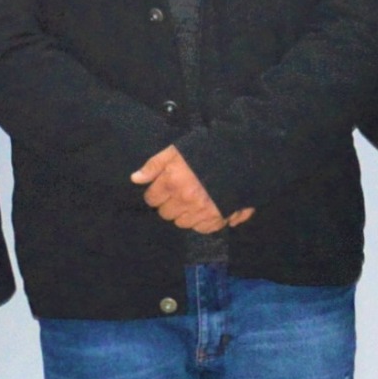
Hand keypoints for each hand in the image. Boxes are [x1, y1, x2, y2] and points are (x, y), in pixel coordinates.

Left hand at [131, 145, 246, 235]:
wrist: (243, 156)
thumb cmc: (207, 150)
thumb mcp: (177, 149)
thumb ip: (154, 164)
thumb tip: (135, 179)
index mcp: (173, 182)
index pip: (152, 199)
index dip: (157, 192)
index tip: (165, 186)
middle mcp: (185, 200)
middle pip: (165, 213)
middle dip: (170, 203)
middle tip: (181, 192)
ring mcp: (202, 212)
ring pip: (182, 223)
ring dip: (185, 214)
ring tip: (195, 200)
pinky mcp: (218, 219)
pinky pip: (202, 229)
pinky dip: (202, 221)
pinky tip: (207, 208)